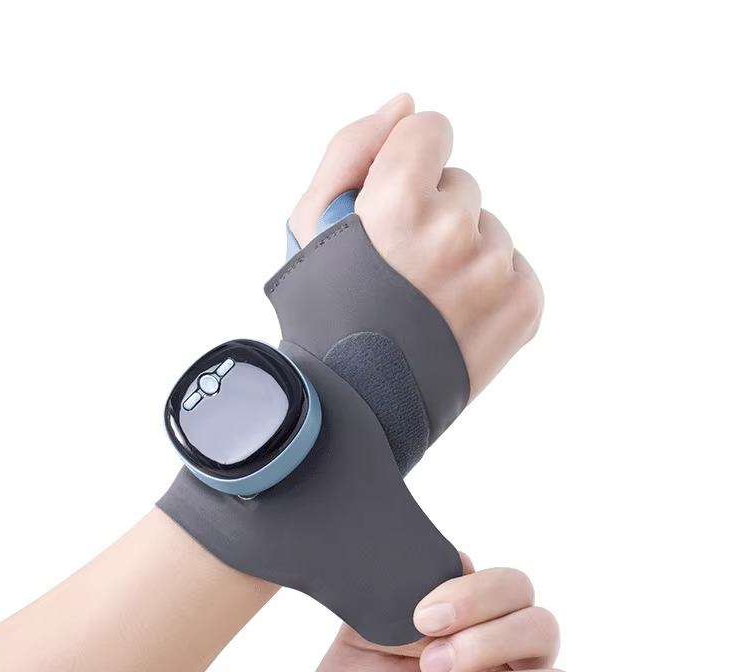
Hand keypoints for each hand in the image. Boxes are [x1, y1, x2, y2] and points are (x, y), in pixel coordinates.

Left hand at [280, 560, 575, 671]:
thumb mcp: (364, 640)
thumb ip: (404, 597)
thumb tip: (458, 559)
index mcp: (474, 628)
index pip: (511, 588)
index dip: (478, 594)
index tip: (426, 615)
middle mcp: (505, 668)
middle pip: (542, 628)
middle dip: (488, 640)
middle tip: (431, 664)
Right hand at [289, 93, 543, 399]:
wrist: (355, 405)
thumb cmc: (324, 312)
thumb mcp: (308, 225)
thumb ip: (352, 148)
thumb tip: (408, 104)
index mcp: (400, 204)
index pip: (432, 129)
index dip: (407, 165)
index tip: (393, 204)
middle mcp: (455, 233)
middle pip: (461, 185)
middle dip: (432, 215)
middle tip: (400, 272)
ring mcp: (496, 272)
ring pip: (488, 229)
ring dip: (461, 252)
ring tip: (424, 303)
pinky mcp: (525, 306)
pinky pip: (514, 266)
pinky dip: (488, 285)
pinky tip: (453, 317)